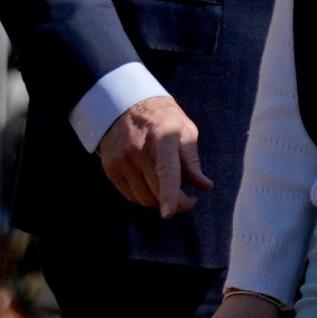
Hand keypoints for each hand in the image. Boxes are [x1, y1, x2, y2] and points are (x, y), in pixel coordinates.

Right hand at [97, 96, 213, 216]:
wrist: (125, 105)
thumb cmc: (163, 119)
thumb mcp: (184, 130)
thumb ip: (192, 160)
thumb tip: (206, 186)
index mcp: (162, 137)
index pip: (166, 171)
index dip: (168, 194)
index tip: (169, 213)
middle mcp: (138, 149)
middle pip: (156, 191)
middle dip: (177, 203)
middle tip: (189, 200)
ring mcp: (121, 159)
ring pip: (143, 198)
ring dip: (160, 202)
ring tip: (170, 190)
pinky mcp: (111, 167)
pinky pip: (130, 195)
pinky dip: (144, 197)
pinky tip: (153, 186)